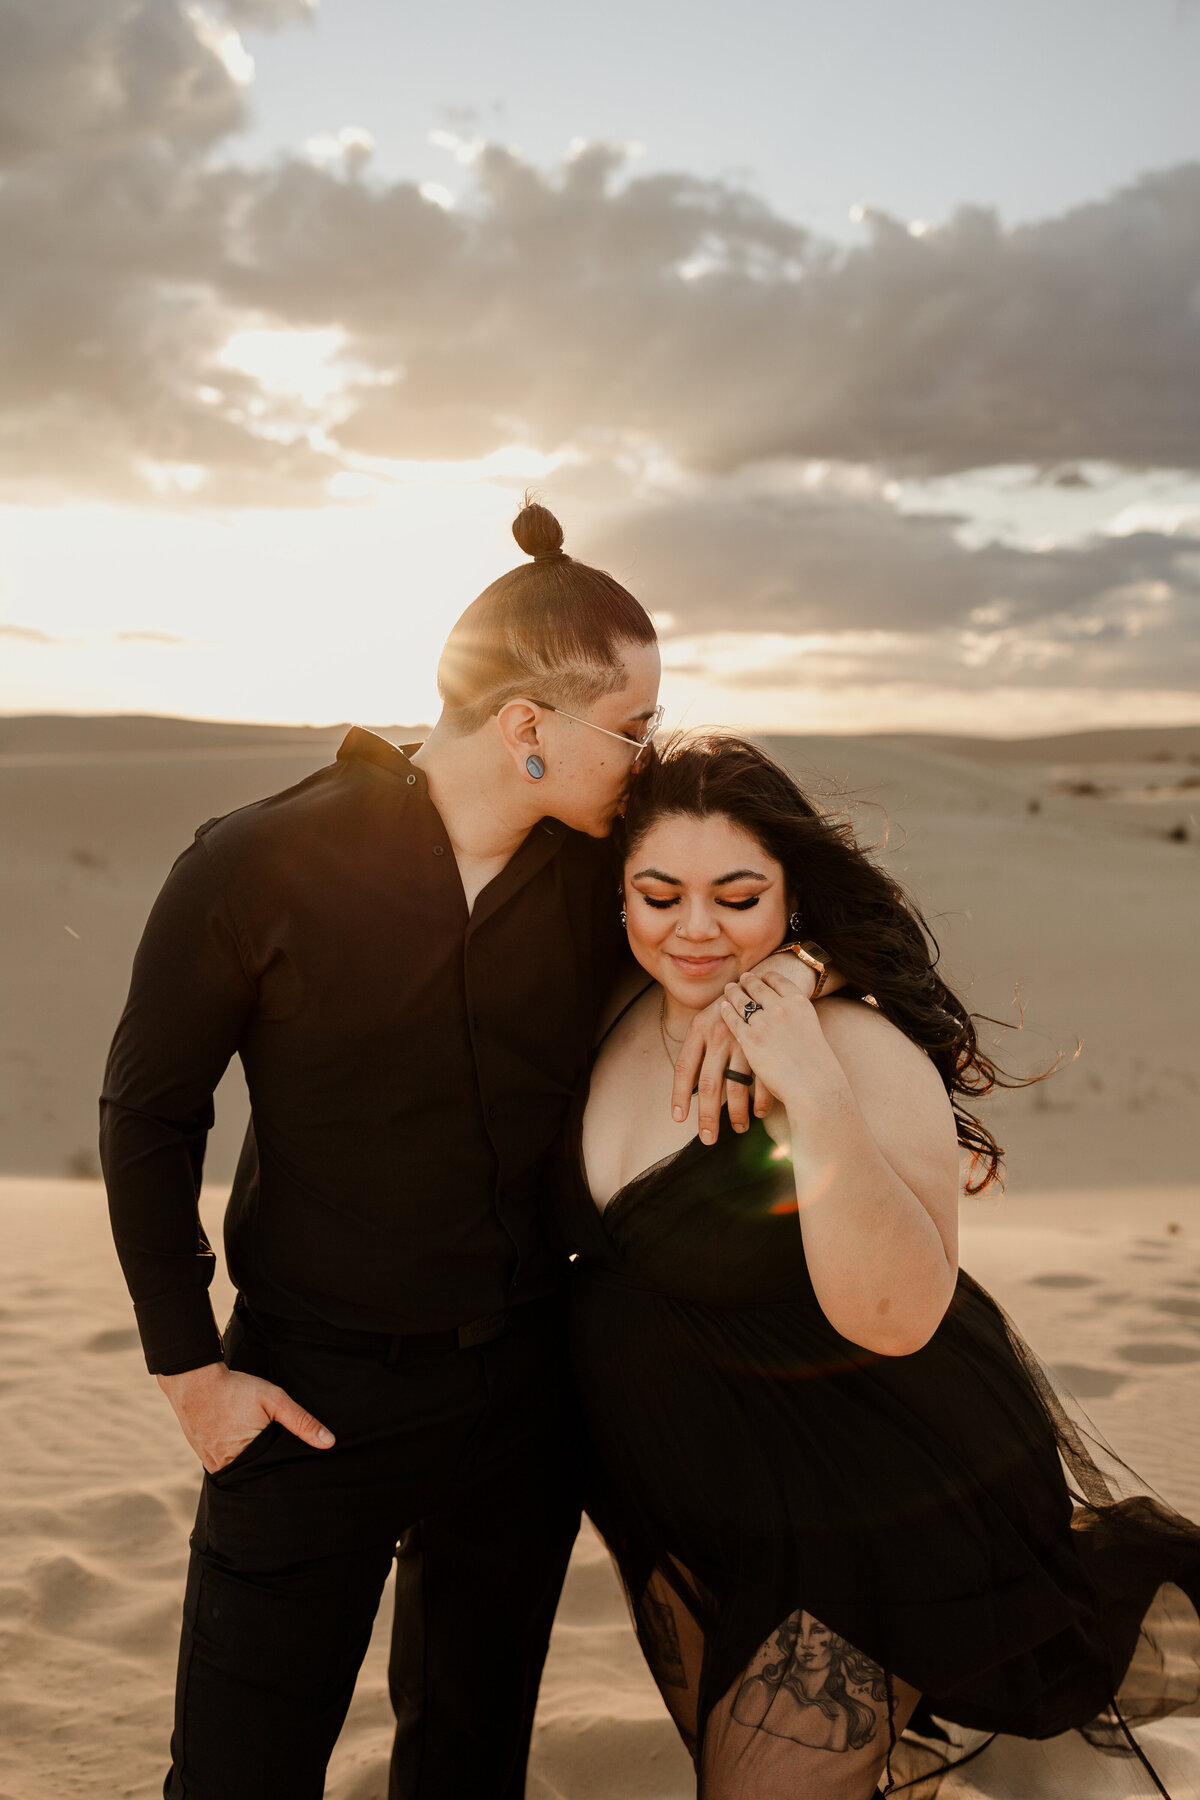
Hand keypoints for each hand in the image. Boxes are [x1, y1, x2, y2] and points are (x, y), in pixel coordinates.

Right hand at [156, 1360, 334, 1474]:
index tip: (295, 1468)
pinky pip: (225, 1467)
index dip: (285, 1471)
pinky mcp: (204, 1457)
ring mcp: (213, 1464)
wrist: (194, 1381)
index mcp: (248, 1456)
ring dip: (251, 1467)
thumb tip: (328, 1442)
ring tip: (263, 1456)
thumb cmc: (236, 1388)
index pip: (274, 1475)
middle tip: (280, 1461)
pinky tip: (243, 1450)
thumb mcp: (274, 1399)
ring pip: (240, 1473)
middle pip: (256, 1477)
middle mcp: (228, 1466)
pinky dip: (236, 1462)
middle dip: (268, 1472)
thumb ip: (301, 1421)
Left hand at [670, 995, 774, 1143]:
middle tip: (707, 1138)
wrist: (760, 983)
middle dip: (708, 1116)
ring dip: (738, 1114)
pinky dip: (762, 1101)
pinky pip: (762, 1080)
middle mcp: (718, 1034)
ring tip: (738, 1128)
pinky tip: (759, 1113)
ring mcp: (743, 1041)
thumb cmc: (728, 1009)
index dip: (679, 1095)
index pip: (684, 1068)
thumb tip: (690, 1089)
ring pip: (737, 1087)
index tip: (679, 1118)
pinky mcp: (765, 1045)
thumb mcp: (707, 1021)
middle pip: (709, 1084)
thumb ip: (697, 1050)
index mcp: (699, 1029)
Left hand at [720, 969, 825, 1108]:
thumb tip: (787, 1021)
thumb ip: (798, 1020)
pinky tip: (723, 1008)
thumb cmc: (817, 1066)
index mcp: (799, 1003)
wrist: (814, 1085)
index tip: (762, 975)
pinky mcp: (750, 1039)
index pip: (779, 980)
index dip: (768, 976)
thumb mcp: (811, 1031)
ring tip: (729, 988)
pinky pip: (734, 1019)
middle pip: (758, 987)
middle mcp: (780, 1007)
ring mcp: (764, 1022)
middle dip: (749, 981)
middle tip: (742, 978)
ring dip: (734, 992)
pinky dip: (727, 1012)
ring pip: (742, 1000)